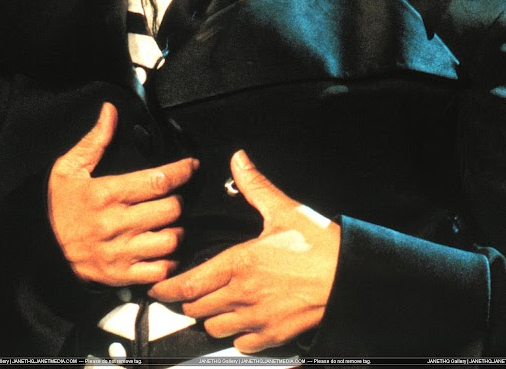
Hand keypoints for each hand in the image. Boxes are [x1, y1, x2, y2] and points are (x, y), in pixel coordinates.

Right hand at [48, 102, 198, 285]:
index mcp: (106, 194)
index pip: (157, 181)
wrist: (38, 248)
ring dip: (176, 230)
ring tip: (169, 222)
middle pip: (170, 210)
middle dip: (177, 200)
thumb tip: (111, 111)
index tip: (190, 166)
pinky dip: (168, 260)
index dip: (181, 171)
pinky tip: (162, 248)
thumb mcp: (68, 168)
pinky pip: (159, 270)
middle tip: (172, 197)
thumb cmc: (57, 206)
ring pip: (170, 240)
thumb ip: (94, 140)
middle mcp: (115, 224)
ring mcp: (119, 252)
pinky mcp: (120, 275)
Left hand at [149, 150, 340, 353]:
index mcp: (239, 263)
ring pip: (214, 328)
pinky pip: (241, 343)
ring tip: (214, 302)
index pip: (189, 283)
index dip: (166, 288)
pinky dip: (235, 333)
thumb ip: (254, 185)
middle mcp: (243, 295)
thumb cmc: (319, 245)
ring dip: (209, 316)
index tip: (158, 287)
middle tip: (190, 288)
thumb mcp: (283, 209)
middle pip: (196, 307)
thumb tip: (238, 161)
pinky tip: (241, 318)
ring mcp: (257, 319)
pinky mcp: (273, 334)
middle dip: (188, 298)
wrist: (348, 276)